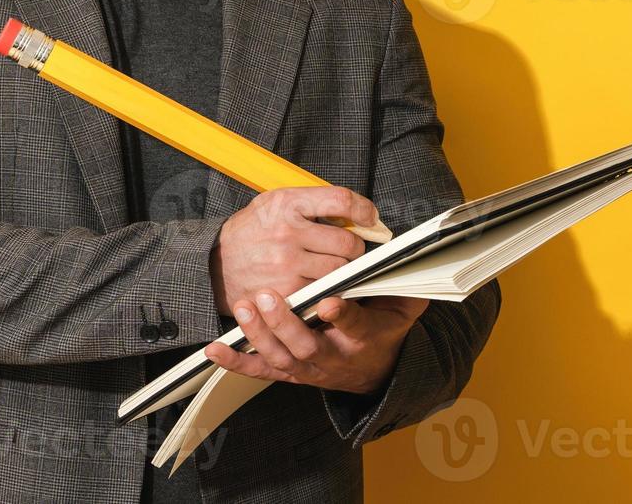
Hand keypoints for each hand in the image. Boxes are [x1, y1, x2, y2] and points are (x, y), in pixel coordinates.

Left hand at [204, 291, 429, 394]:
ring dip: (261, 334)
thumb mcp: (403, 310)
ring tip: (246, 306)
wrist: (373, 372)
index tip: (331, 302)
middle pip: (308, 346)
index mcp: (362, 337)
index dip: (343, 317)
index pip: (353, 326)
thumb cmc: (383, 331)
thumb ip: (406, 286)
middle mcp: (333, 357)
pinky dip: (236, 362)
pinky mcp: (287, 373)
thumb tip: (416, 257)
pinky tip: (215, 350)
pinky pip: (259, 370)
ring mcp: (307, 368)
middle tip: (269, 297)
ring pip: (281, 357)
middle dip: (287, 323)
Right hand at [208, 186, 376, 317]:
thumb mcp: (274, 203)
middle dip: (354, 248)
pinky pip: (323, 291)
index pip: (340, 200)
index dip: (363, 209)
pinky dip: (325, 290)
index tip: (369, 217)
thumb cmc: (249, 232)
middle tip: (347, 250)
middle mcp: (288, 232)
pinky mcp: (285, 291)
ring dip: (342, 271)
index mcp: (287, 204)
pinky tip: (316, 283)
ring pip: (339, 270)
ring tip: (330, 267)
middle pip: (348, 242)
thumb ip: (311, 203)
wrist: (214, 264)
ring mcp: (287, 264)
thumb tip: (354, 212)